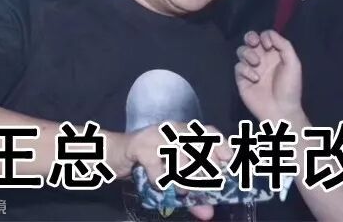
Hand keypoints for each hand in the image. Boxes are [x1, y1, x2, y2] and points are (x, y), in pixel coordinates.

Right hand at [108, 122, 232, 220]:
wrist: (113, 155)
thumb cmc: (148, 164)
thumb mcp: (172, 179)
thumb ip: (192, 195)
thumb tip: (208, 214)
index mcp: (186, 133)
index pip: (209, 132)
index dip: (222, 145)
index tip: (230, 161)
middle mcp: (174, 129)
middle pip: (198, 143)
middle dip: (205, 165)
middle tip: (205, 185)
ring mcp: (157, 135)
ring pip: (179, 152)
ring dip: (183, 175)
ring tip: (182, 190)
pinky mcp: (140, 145)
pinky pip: (155, 163)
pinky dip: (159, 178)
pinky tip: (158, 184)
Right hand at [235, 30, 302, 121]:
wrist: (281, 109)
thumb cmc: (290, 87)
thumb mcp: (293, 63)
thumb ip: (284, 46)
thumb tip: (270, 34)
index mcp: (274, 54)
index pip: (265, 36)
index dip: (265, 36)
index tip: (269, 45)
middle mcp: (262, 58)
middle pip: (250, 39)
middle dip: (250, 37)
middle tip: (254, 43)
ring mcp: (251, 68)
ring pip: (242, 51)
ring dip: (248, 53)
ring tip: (256, 62)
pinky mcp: (242, 79)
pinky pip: (238, 67)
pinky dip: (245, 70)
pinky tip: (255, 78)